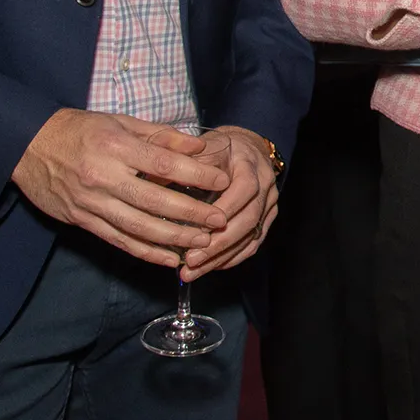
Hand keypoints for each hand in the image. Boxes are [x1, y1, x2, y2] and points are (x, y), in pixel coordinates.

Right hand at [11, 109, 229, 268]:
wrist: (29, 146)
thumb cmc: (80, 130)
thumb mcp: (121, 122)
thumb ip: (161, 135)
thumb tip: (199, 146)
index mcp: (117, 148)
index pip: (165, 164)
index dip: (197, 174)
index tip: (223, 180)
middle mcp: (104, 177)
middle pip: (155, 201)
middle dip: (192, 214)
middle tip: (220, 221)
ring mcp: (92, 203)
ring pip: (139, 228)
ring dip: (174, 240)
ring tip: (202, 244)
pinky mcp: (82, 221)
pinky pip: (119, 241)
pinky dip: (146, 253)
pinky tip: (169, 260)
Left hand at [180, 125, 280, 279]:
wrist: (245, 149)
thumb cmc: (219, 149)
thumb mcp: (202, 147)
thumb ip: (183, 162)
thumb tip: (150, 181)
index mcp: (250, 165)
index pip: (244, 189)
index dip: (224, 210)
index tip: (198, 229)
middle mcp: (265, 186)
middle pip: (249, 219)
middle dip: (219, 243)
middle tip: (190, 259)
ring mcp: (269, 205)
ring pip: (251, 237)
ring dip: (221, 257)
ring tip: (192, 271)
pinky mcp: (266, 220)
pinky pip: (253, 244)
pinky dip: (231, 258)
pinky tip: (209, 266)